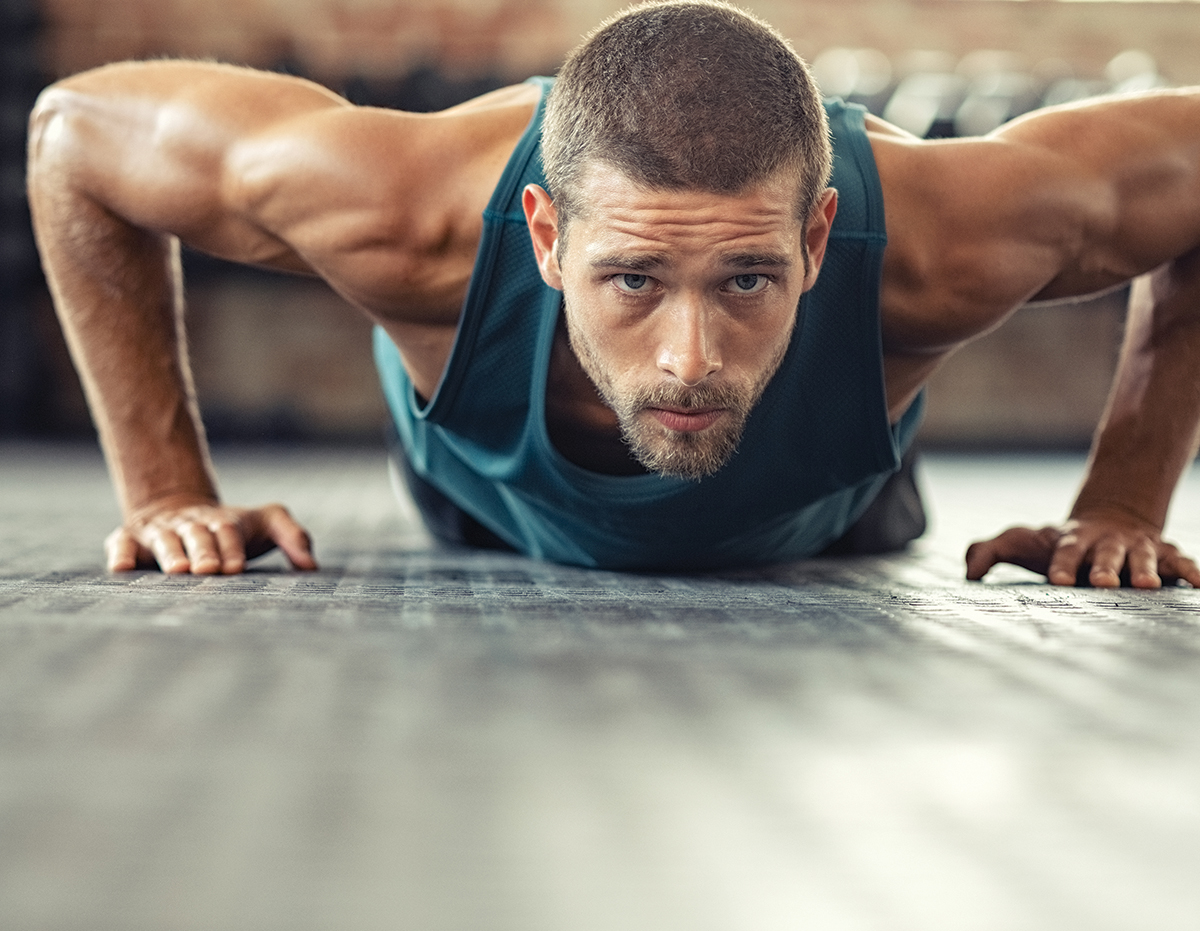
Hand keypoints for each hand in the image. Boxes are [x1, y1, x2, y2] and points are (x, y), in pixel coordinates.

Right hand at [105, 498, 316, 574]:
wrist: (181, 507)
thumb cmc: (235, 529)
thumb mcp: (268, 523)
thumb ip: (294, 537)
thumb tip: (312, 567)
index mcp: (224, 523)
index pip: (230, 533)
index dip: (232, 549)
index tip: (235, 568)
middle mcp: (191, 525)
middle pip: (198, 535)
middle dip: (203, 552)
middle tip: (208, 570)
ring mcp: (160, 532)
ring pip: (164, 540)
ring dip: (169, 554)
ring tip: (176, 571)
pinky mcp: (130, 540)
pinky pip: (121, 544)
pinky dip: (119, 554)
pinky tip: (120, 568)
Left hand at [965, 516, 1199, 587]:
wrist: (1108, 519)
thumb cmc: (1055, 543)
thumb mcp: (1020, 542)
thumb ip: (988, 551)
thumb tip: (968, 573)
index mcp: (1070, 541)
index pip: (1063, 552)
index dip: (1061, 565)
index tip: (1058, 581)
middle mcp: (1105, 543)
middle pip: (1105, 555)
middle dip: (1106, 568)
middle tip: (1105, 583)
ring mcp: (1135, 548)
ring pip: (1143, 557)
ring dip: (1147, 570)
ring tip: (1151, 586)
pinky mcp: (1163, 554)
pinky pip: (1180, 561)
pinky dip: (1190, 570)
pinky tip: (1199, 584)